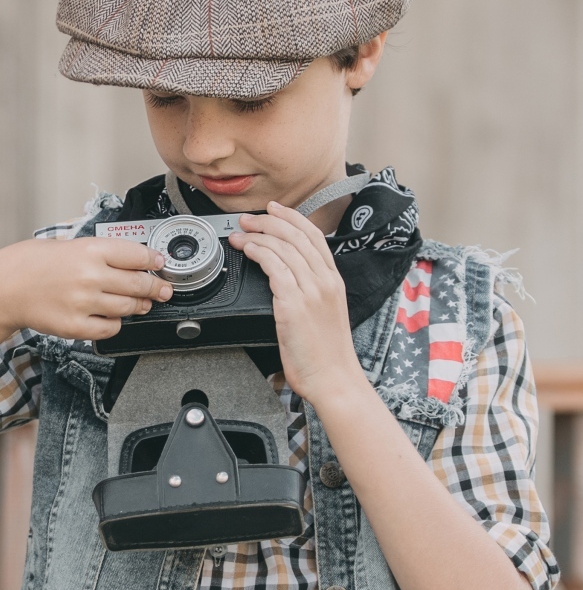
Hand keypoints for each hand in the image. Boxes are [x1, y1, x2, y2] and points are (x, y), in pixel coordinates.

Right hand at [0, 237, 172, 341]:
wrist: (6, 286)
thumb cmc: (36, 264)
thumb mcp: (72, 244)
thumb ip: (104, 254)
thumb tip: (137, 262)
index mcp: (90, 250)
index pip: (138, 255)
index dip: (155, 260)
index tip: (161, 264)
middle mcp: (90, 275)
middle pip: (139, 283)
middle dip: (157, 288)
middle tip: (164, 289)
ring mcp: (83, 302)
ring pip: (129, 307)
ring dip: (140, 306)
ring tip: (142, 303)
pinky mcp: (75, 326)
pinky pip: (110, 328)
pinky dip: (117, 324)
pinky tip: (113, 317)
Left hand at [228, 202, 361, 402]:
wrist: (334, 379)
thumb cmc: (327, 354)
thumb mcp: (326, 313)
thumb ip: (311, 291)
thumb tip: (288, 276)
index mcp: (335, 281)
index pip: (314, 236)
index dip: (292, 218)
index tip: (275, 210)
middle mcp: (325, 281)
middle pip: (297, 236)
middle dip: (269, 221)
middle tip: (249, 219)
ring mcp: (312, 291)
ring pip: (283, 247)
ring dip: (258, 235)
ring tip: (240, 234)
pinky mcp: (294, 304)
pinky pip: (274, 267)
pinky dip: (258, 252)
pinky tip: (247, 250)